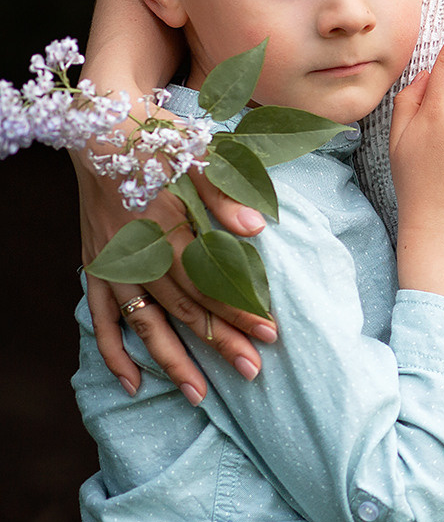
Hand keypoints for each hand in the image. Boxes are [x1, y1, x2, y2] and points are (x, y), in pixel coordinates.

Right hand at [75, 145, 274, 401]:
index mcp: (164, 223)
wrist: (100, 126)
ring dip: (172, 360)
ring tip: (200, 395)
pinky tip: (133, 383)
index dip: (239, 307)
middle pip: (183, 307)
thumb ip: (227, 193)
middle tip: (252, 371)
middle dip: (218, 341)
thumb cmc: (161, 140)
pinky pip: (101, 318)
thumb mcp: (200, 155)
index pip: (208, 278)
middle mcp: (136, 250)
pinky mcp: (95, 266)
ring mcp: (112, 262)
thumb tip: (257, 227)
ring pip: (144, 322)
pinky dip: (114, 351)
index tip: (270, 332)